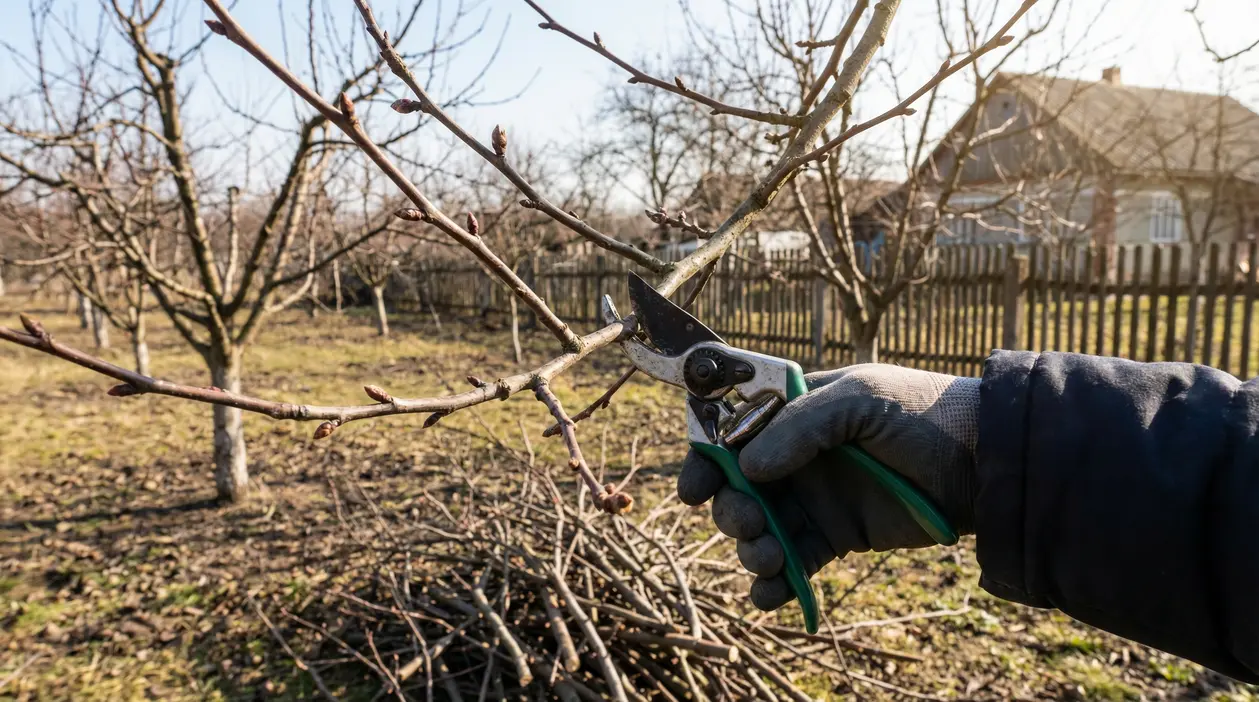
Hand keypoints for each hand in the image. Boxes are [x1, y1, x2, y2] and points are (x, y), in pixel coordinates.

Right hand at [677, 364, 979, 610]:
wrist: (986, 463)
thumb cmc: (925, 413)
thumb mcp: (861, 399)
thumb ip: (800, 425)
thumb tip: (747, 465)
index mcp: (794, 412)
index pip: (731, 431)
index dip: (705, 458)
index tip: (694, 488)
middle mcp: (796, 456)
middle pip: (736, 487)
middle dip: (731, 510)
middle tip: (750, 523)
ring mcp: (815, 498)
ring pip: (758, 528)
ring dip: (750, 548)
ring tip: (771, 558)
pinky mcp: (836, 538)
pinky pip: (792, 563)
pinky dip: (774, 584)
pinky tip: (771, 594)